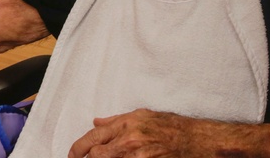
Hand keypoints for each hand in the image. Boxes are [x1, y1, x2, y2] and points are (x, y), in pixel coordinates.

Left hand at [68, 109, 203, 157]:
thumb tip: (96, 122)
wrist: (197, 140)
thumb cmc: (171, 127)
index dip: (78, 148)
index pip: (93, 137)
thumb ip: (116, 120)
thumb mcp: (142, 115)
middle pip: (96, 155)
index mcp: (126, 124)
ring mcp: (138, 156)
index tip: (72, 155)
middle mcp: (129, 140)